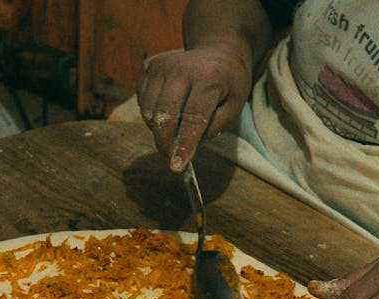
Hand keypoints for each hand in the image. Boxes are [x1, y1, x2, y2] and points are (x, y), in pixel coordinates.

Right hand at [137, 41, 252, 172]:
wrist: (219, 51)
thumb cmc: (229, 84)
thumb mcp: (234, 107)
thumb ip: (213, 127)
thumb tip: (186, 146)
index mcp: (209, 78)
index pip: (193, 117)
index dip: (184, 143)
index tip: (177, 166)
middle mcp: (182, 68)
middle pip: (165, 115)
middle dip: (165, 143)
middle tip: (171, 159)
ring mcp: (162, 66)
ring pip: (150, 111)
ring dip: (158, 130)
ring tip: (175, 132)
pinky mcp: (150, 68)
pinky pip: (143, 102)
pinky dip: (152, 115)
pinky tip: (167, 113)